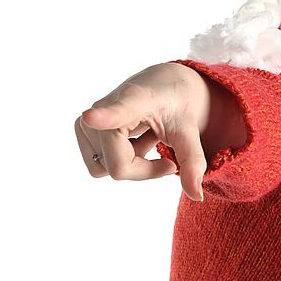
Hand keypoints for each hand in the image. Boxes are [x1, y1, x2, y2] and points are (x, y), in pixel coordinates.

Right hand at [75, 62, 210, 200]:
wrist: (163, 82)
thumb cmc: (176, 103)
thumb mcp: (190, 130)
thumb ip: (194, 162)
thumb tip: (198, 197)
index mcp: (137, 100)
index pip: (119, 110)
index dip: (104, 117)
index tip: (90, 117)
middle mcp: (105, 107)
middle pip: (120, 167)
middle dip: (146, 169)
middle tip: (165, 151)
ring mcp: (88, 120)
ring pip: (107, 170)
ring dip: (133, 162)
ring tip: (147, 136)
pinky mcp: (82, 128)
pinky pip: (100, 165)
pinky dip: (121, 159)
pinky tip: (133, 138)